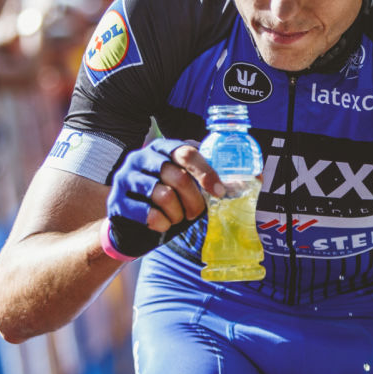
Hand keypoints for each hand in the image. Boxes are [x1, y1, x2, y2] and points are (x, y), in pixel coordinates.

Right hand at [102, 138, 218, 259]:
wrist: (131, 225)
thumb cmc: (167, 201)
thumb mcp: (187, 185)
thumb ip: (211, 178)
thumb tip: (256, 177)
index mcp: (161, 147)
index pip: (187, 152)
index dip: (206, 173)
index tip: (220, 192)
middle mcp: (140, 157)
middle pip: (178, 176)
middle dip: (194, 200)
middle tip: (197, 213)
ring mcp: (125, 178)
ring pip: (163, 196)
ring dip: (178, 213)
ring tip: (177, 218)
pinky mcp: (117, 201)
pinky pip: (149, 214)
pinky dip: (163, 223)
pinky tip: (163, 224)